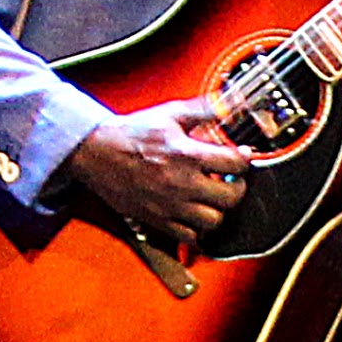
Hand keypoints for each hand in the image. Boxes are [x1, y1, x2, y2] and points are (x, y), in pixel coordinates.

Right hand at [65, 100, 246, 241]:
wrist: (97, 152)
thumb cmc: (132, 133)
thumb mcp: (170, 113)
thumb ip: (203, 109)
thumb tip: (229, 104)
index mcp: (187, 154)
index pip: (234, 164)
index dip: (244, 159)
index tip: (241, 156)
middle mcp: (181, 183)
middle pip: (231, 198)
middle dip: (237, 188)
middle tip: (232, 180)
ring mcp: (170, 205)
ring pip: (214, 221)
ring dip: (219, 210)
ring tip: (213, 198)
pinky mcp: (158, 220)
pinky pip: (190, 237)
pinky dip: (198, 229)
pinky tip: (195, 214)